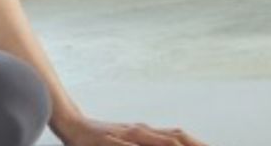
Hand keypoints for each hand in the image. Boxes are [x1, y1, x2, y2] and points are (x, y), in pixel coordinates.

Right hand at [59, 113, 211, 145]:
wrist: (72, 126)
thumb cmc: (100, 140)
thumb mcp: (125, 144)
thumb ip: (148, 142)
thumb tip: (169, 142)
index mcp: (147, 133)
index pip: (180, 137)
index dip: (198, 143)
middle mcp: (143, 131)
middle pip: (177, 137)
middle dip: (197, 145)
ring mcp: (130, 134)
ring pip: (161, 140)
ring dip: (179, 145)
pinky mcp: (115, 140)